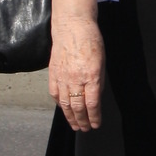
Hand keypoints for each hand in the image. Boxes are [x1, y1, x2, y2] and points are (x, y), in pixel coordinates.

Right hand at [49, 0, 104, 132]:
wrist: (72, 26)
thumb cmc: (91, 41)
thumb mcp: (102, 61)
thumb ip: (99, 81)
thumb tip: (96, 98)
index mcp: (91, 75)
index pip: (92, 104)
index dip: (94, 117)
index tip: (96, 125)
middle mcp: (75, 78)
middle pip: (78, 107)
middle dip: (82, 121)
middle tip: (85, 129)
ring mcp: (62, 76)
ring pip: (65, 103)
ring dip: (70, 117)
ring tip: (74, 125)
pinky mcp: (53, 73)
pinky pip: (55, 93)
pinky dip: (59, 104)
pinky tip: (63, 109)